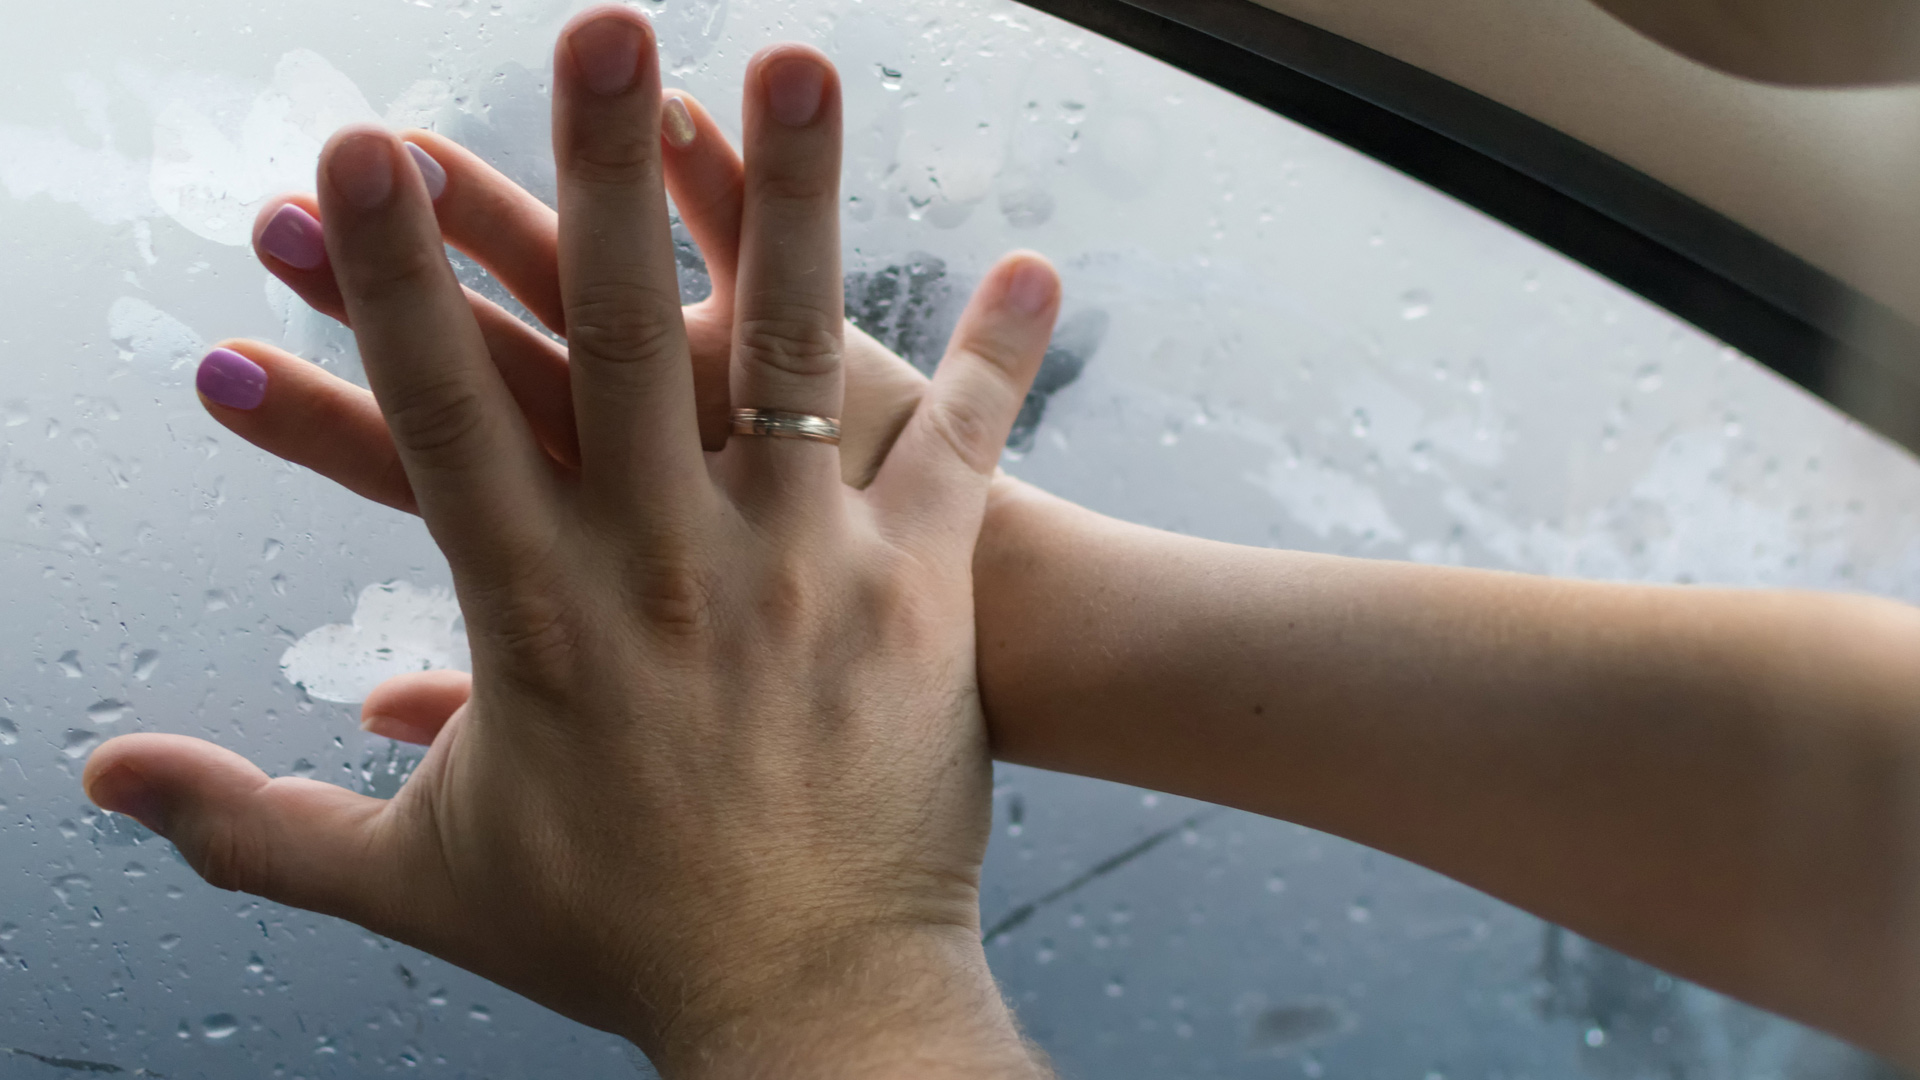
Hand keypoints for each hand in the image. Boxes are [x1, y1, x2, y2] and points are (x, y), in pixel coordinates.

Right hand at [84, 8, 1060, 1075]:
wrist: (801, 1000)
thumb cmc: (608, 936)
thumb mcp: (408, 880)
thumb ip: (250, 820)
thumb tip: (103, 779)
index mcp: (534, 616)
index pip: (445, 414)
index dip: (395, 278)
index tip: (363, 150)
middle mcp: (670, 565)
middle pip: (631, 337)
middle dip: (605, 173)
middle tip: (598, 30)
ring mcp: (804, 569)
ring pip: (802, 354)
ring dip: (802, 201)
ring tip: (807, 62)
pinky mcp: (914, 598)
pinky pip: (962, 453)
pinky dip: (996, 356)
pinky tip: (1032, 261)